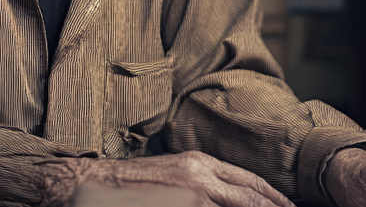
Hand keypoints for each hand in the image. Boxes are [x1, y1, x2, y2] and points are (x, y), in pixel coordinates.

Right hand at [46, 151, 294, 206]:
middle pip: (251, 194)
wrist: (93, 184)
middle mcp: (200, 173)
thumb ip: (202, 185)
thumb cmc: (132, 185)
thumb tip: (227, 196)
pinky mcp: (179, 201)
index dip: (273, 197)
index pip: (248, 181)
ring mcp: (191, 191)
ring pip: (238, 203)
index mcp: (200, 163)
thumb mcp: (174, 176)